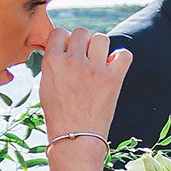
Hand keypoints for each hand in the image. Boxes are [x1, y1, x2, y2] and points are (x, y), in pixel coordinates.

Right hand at [38, 26, 128, 141]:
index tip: (69, 53)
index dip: (65, 41)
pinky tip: (115, 68)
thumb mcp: (45, 85)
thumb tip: (63, 47)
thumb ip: (53, 63)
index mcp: (52, 61)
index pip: (59, 32)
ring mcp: (94, 69)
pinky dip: (122, 59)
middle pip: (82, 32)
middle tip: (85, 60)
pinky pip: (125, 54)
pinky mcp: (113, 78)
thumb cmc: (59, 115)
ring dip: (102, 48)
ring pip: (102, 38)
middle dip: (84, 43)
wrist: (76, 138)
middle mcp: (72, 61)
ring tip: (99, 64)